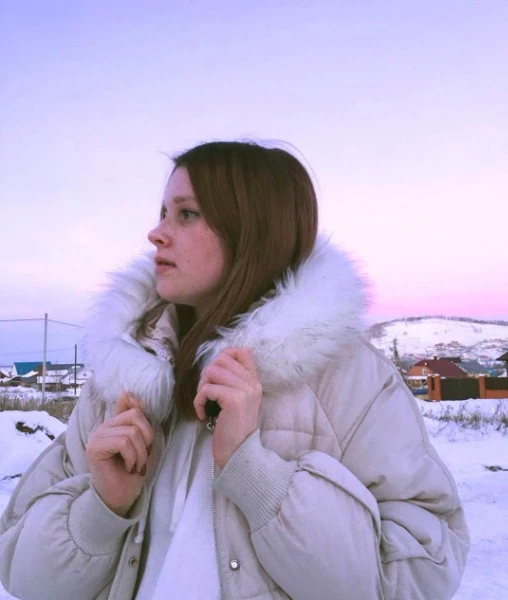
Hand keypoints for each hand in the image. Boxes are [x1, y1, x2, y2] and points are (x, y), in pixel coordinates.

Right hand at [86, 392, 153, 515]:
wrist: (120, 497)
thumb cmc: (132, 471)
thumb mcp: (141, 442)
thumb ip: (136, 419)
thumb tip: (127, 393)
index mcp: (114, 423)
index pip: (131, 406)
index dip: (146, 423)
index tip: (146, 444)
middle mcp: (103, 426)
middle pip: (136, 416)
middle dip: (146, 439)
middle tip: (141, 458)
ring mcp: (97, 436)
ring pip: (131, 432)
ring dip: (140, 454)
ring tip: (135, 466)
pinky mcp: (94, 447)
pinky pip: (123, 443)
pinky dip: (132, 458)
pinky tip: (128, 468)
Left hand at [194, 348, 261, 467]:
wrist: (239, 453)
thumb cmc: (233, 429)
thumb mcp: (238, 401)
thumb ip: (232, 382)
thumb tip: (214, 365)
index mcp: (254, 381)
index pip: (243, 351)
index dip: (225, 355)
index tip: (215, 374)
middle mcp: (252, 382)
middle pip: (221, 359)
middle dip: (207, 374)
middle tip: (207, 393)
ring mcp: (244, 390)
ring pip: (212, 371)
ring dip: (202, 387)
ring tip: (205, 402)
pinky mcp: (233, 399)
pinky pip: (206, 389)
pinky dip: (199, 402)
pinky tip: (203, 414)